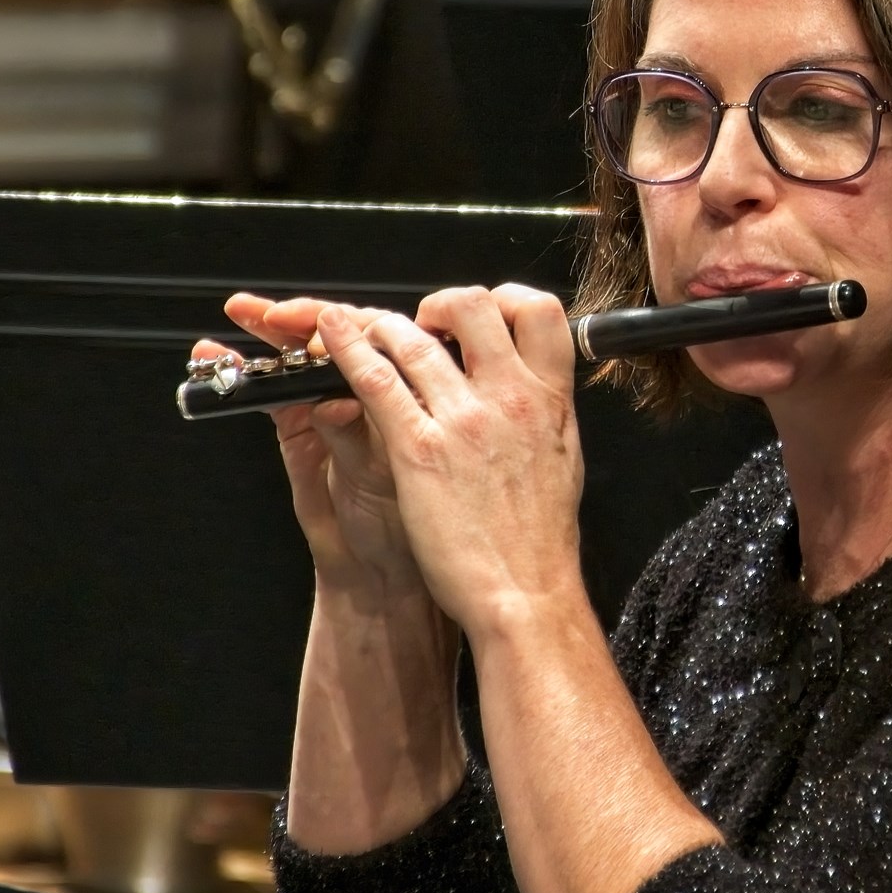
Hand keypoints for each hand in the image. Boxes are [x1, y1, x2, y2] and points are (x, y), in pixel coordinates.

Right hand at [204, 293, 421, 603]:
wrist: (384, 572)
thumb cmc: (414, 524)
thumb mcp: (391, 476)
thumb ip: (359, 436)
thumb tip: (336, 402)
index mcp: (406, 391)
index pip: (372, 338)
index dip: (342, 323)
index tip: (318, 321)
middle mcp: (369, 393)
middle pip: (330, 337)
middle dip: (295, 318)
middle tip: (263, 312)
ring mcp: (330, 408)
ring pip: (296, 359)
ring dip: (265, 334)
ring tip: (239, 315)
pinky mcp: (299, 430)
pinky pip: (271, 394)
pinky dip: (244, 375)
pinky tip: (217, 358)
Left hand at [312, 284, 587, 639]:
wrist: (525, 593)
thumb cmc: (540, 541)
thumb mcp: (564, 460)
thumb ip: (548, 415)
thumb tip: (539, 387)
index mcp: (550, 400)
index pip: (538, 312)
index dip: (506, 299)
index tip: (485, 314)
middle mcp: (509, 399)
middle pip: (472, 307)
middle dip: (441, 304)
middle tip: (426, 322)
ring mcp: (462, 421)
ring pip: (413, 339)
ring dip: (383, 327)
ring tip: (368, 331)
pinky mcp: (418, 450)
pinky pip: (375, 382)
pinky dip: (346, 350)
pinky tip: (327, 336)